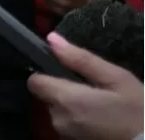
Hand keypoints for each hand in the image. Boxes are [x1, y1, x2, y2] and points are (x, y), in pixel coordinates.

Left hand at [28, 32, 143, 139]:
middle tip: (92, 90)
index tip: (65, 73)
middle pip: (47, 96)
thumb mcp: (115, 78)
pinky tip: (99, 119)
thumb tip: (52, 39)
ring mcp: (65, 135)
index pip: (34, 81)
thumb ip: (80, 59)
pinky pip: (68, 125)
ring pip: (59, 111)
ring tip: (100, 106)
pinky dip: (79, 121)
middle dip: (63, 91)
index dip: (46, 74)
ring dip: (72, 107)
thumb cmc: (137, 111)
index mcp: (65, 99)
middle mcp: (58, 119)